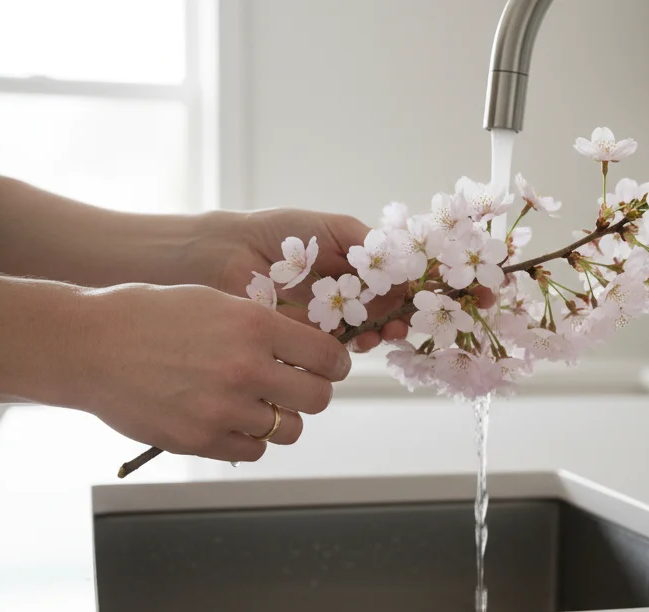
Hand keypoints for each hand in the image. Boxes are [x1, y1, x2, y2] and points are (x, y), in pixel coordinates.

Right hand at [74, 283, 349, 461]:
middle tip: (295, 387)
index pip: (328, 356)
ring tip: (255, 403)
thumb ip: (263, 326)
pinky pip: (253, 451)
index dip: (333, 363)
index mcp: (254, 325)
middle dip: (311, 393)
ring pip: (289, 430)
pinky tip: (229, 419)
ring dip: (279, 418)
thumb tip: (308, 351)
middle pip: (318, 398)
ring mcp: (223, 409)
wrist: (90, 347)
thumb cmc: (151, 317)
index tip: (327, 366)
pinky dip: (248, 438)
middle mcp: (245, 368)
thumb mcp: (215, 302)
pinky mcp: (200, 440)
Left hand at [190, 209, 409, 351]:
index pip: (390, 284)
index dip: (406, 293)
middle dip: (396, 319)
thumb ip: (370, 244)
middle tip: (402, 324)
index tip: (416, 299)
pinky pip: (336, 346)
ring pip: (364, 332)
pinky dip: (352, 345)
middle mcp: (344, 294)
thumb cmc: (281, 232)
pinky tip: (360, 339)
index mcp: (352, 267)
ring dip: (379, 334)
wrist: (232, 252)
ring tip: (383, 332)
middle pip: (382, 312)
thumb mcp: (335, 228)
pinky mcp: (307, 337)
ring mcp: (327, 317)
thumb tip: (407, 268)